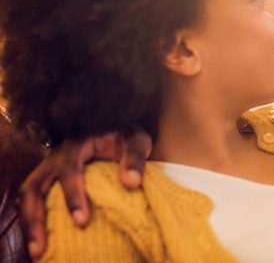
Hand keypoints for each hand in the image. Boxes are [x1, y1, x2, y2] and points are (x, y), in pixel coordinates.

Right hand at [18, 129, 151, 259]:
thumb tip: (131, 183)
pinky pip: (32, 201)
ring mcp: (49, 169)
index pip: (69, 169)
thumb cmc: (125, 138)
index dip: (72, 195)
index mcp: (78, 144)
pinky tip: (42, 242)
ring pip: (27, 195)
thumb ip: (135, 158)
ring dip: (29, 223)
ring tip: (37, 251)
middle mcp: (57, 156)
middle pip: (34, 186)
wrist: (115, 132)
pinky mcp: (48, 181)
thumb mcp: (137, 141)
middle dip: (35, 217)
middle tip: (41, 247)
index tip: (81, 221)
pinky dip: (32, 221)